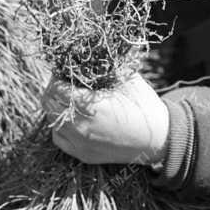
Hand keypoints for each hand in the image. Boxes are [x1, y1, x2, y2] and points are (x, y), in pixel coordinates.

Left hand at [45, 72, 169, 165]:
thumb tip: (85, 53)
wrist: (159, 138)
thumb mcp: (125, 78)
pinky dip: (59, 125)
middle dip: (54, 89)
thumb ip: (103, 66)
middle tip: (64, 79)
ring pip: (51, 121)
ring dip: (56, 106)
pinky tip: (71, 115)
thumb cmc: (143, 104)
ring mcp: (80, 144)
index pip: (57, 88)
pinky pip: (58, 138)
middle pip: (49, 104)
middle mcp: (81, 128)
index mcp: (91, 107)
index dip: (58, 76)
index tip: (65, 69)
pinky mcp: (83, 155)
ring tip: (68, 96)